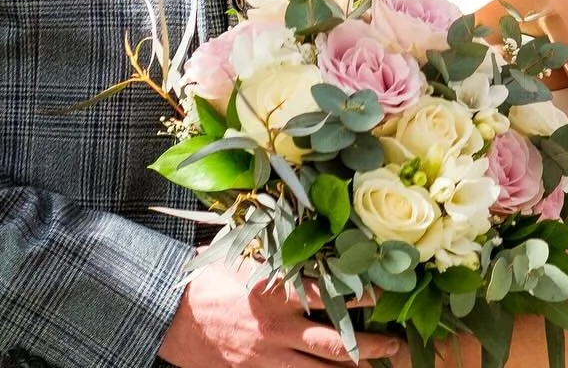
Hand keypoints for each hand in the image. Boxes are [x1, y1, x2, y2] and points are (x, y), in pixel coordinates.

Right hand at [159, 261, 400, 366]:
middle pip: (333, 341)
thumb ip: (272, 244)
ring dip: (351, 367)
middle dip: (367, 344)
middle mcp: (278, 326)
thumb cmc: (209, 280)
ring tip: (378, 363)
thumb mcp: (240, 253)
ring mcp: (270, 355)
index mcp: (276, 290)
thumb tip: (297, 215)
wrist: (174, 321)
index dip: (357, 293)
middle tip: (393, 341)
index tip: (382, 290)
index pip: (327, 293)